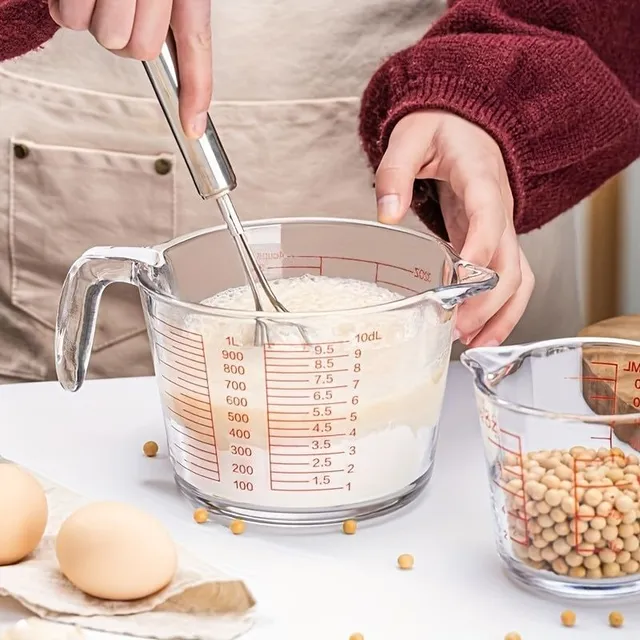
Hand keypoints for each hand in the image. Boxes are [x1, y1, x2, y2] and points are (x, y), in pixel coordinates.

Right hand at [48, 0, 211, 137]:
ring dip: (96, 20)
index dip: (195, 91)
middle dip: (128, 38)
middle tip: (121, 10)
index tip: (193, 128)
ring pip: (108, 37)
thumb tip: (183, 85)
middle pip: (142, 48)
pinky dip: (68, 9)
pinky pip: (70, 19)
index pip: (196, 44)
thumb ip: (174, 21)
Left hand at [374, 110, 534, 347]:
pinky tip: (481, 332)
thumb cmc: (439, 128)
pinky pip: (509, 280)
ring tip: (473, 344)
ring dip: (501, 315)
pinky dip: (501, 310)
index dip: (478, 252)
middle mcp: (499, 209)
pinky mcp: (493, 240)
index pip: (488, 219)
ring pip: (518, 278)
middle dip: (486, 301)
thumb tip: (386, 214)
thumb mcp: (410, 138)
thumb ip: (394, 172)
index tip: (459, 281)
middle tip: (455, 327)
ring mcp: (501, 228)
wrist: (465, 122)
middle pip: (509, 262)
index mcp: (481, 179)